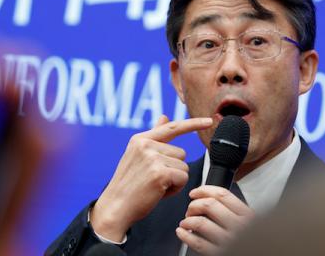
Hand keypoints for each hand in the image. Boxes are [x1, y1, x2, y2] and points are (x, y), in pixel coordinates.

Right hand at [90, 115, 212, 241]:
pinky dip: (175, 188)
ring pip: (183, 166)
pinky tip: (159, 192)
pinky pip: (183, 178)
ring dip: (174, 179)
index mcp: (140, 139)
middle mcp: (146, 145)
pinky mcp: (160, 173)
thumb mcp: (138, 157)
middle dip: (173, 169)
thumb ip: (154, 138)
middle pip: (181, 153)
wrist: (114, 208)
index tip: (209, 121)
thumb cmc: (128, 185)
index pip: (172, 127)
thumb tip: (164, 117)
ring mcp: (152, 158)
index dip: (193, 124)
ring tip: (155, 186)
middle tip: (153, 180)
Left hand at [176, 185, 254, 254]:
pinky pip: (198, 243)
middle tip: (190, 209)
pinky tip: (182, 233)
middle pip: (209, 205)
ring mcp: (229, 241)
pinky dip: (185, 236)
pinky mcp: (220, 254)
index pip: (223, 194)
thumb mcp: (251, 222)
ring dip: (187, 220)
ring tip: (185, 222)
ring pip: (201, 223)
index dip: (204, 190)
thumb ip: (236, 211)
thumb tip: (212, 198)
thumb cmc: (253, 242)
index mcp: (247, 215)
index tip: (195, 192)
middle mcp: (239, 227)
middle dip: (194, 205)